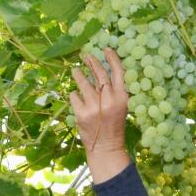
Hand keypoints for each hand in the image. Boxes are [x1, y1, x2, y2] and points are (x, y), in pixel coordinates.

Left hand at [68, 48, 130, 181]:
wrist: (106, 146)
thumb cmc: (113, 125)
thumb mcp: (120, 106)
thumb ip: (114, 91)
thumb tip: (102, 72)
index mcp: (122, 96)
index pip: (118, 71)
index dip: (111, 58)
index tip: (105, 49)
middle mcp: (109, 99)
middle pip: (99, 74)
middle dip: (92, 62)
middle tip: (86, 56)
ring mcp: (94, 106)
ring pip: (84, 83)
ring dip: (79, 75)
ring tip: (75, 70)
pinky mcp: (81, 113)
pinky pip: (74, 96)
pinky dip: (74, 94)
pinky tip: (75, 94)